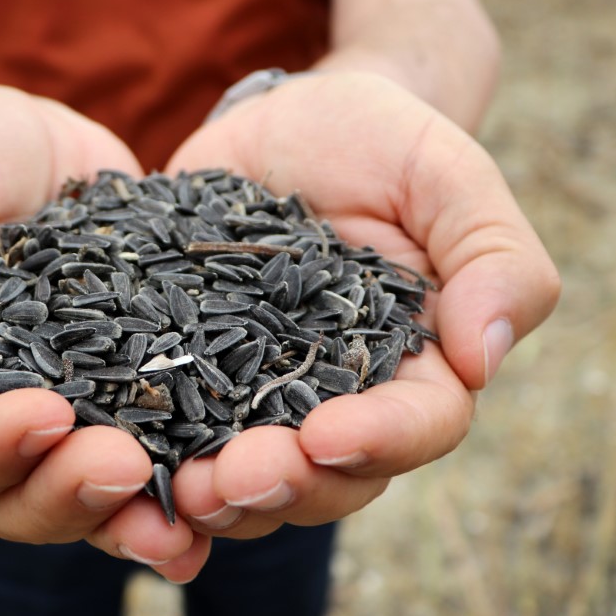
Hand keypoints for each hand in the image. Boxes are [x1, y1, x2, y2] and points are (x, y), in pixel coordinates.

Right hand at [0, 86, 210, 580]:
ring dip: (137, 516)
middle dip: (71, 494)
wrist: (14, 131)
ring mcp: (78, 408)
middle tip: (126, 463)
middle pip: (20, 503)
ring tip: (190, 515)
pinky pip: (167, 446)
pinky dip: (194, 475)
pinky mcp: (143, 379)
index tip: (44, 412)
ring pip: (97, 498)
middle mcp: (1, 419)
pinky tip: (235, 481)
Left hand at [164, 71, 560, 536]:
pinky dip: (154, 460)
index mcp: (417, 365)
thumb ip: (494, 256)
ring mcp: (261, 392)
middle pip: (329, 476)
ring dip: (216, 496)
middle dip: (282, 486)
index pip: (417, 425)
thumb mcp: (449, 176)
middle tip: (225, 481)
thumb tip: (487, 356)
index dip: (378, 442)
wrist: (292, 119)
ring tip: (173, 491)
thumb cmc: (385, 143)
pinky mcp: (193, 371)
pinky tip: (121, 464)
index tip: (326, 435)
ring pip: (252, 476)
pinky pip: (177, 432)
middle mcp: (341, 398)